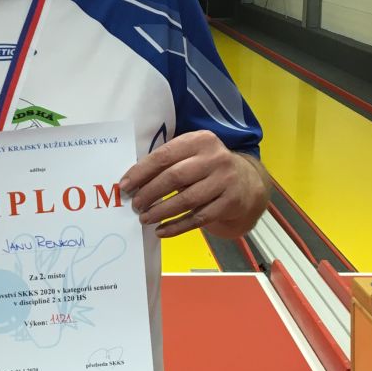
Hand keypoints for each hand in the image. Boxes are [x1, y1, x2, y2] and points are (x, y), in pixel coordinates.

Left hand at [120, 132, 269, 239]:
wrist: (246, 182)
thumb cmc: (207, 167)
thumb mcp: (192, 155)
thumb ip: (168, 162)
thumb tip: (132, 181)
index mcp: (201, 140)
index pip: (164, 156)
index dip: (142, 172)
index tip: (125, 185)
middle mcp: (215, 158)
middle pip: (175, 177)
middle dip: (150, 193)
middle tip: (135, 204)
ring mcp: (225, 181)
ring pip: (186, 200)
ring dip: (161, 211)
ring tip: (144, 218)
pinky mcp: (230, 203)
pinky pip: (198, 218)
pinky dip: (177, 226)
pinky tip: (161, 230)